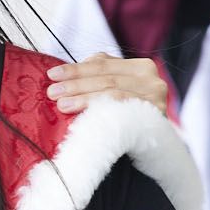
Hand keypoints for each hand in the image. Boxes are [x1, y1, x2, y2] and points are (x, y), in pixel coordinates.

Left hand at [45, 53, 168, 113]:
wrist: (155, 144)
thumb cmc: (131, 113)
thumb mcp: (118, 87)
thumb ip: (101, 74)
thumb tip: (70, 70)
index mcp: (141, 67)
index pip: (102, 65)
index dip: (75, 68)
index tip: (52, 74)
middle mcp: (153, 80)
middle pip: (106, 79)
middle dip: (76, 84)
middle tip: (52, 92)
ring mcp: (157, 99)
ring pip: (113, 93)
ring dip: (84, 98)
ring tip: (62, 104)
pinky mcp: (155, 117)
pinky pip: (124, 110)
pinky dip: (102, 111)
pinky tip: (84, 116)